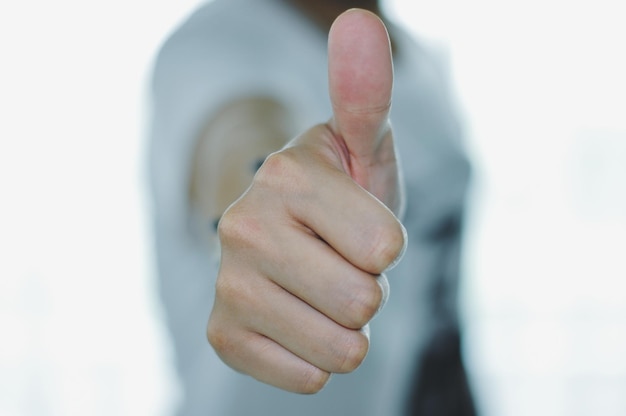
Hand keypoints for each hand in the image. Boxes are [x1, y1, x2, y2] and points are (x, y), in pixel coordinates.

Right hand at [207, 9, 405, 393]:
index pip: (387, 249)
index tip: (359, 227)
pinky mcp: (222, 335)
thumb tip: (361, 21)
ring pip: (341, 349)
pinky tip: (297, 320)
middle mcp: (242, 226)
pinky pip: (308, 376)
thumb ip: (366, 96)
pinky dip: (316, 356)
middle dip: (368, 289)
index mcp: (284, 175)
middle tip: (341, 262)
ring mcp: (227, 284)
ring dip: (346, 325)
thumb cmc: (342, 196)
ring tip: (321, 289)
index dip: (387, 245)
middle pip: (364, 302)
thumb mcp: (364, 149)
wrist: (291, 240)